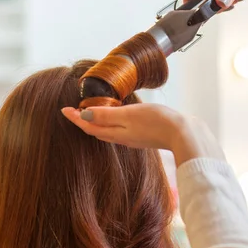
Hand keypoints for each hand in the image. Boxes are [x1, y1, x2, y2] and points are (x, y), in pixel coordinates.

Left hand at [61, 104, 224, 166]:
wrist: (184, 134)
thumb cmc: (157, 122)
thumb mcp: (128, 115)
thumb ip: (106, 115)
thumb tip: (82, 115)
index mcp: (115, 133)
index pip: (89, 126)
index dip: (75, 118)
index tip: (63, 109)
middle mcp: (121, 138)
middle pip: (95, 130)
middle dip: (82, 120)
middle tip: (72, 110)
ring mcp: (132, 137)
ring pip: (106, 130)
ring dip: (95, 121)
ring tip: (89, 111)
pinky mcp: (142, 134)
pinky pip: (118, 129)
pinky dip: (110, 122)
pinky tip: (115, 115)